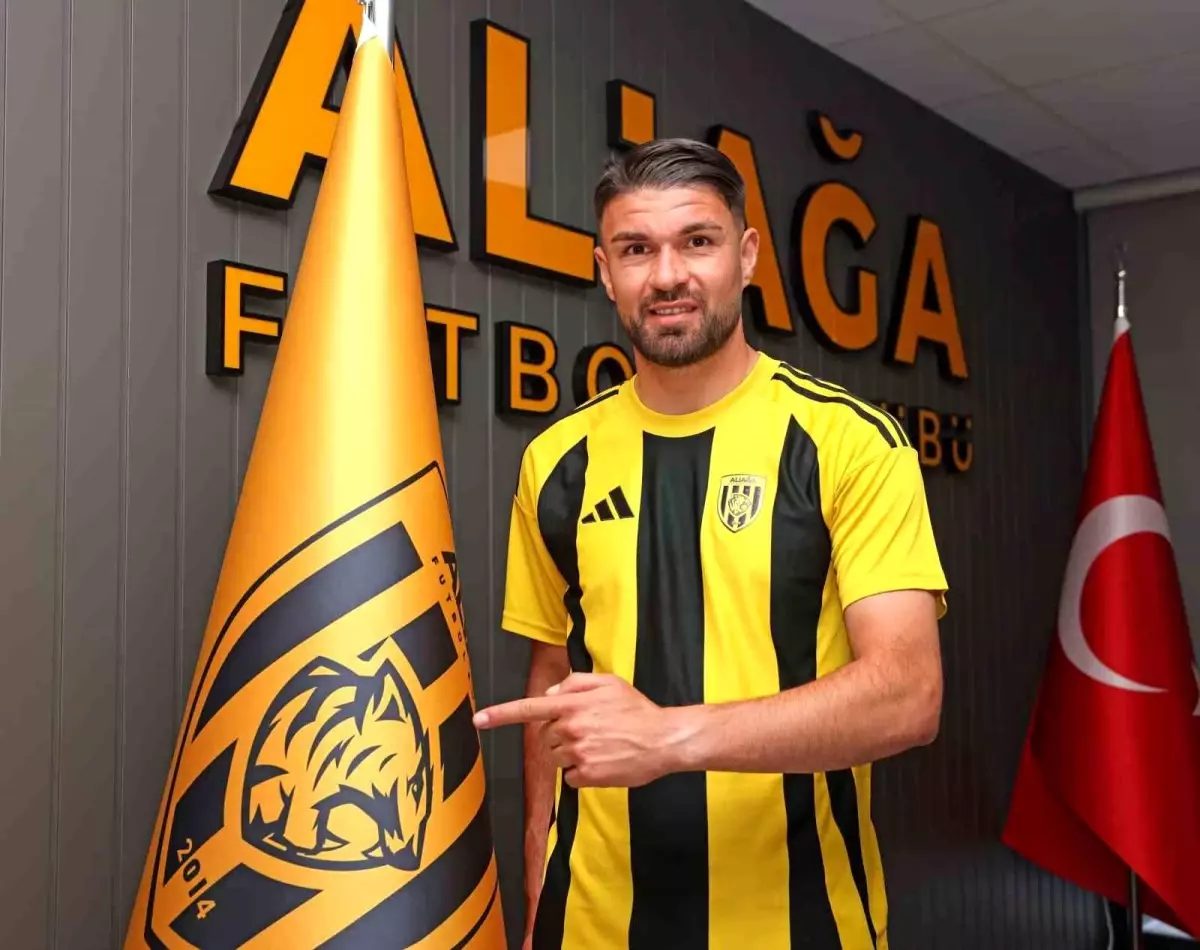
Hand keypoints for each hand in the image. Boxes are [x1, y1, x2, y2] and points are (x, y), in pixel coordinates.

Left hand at [474, 674, 683, 787]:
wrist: (664, 739)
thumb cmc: (637, 710)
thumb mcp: (608, 682)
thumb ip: (575, 682)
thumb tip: (550, 693)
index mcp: (573, 704)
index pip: (529, 708)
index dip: (501, 714)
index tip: (479, 720)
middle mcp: (571, 728)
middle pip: (546, 735)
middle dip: (560, 733)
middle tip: (590, 730)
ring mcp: (579, 753)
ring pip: (556, 756)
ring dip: (571, 753)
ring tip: (599, 745)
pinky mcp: (588, 775)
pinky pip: (570, 776)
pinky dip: (582, 772)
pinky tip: (603, 762)